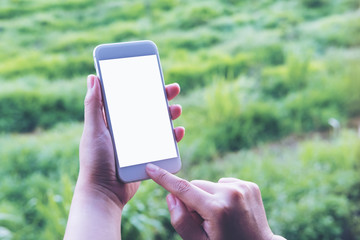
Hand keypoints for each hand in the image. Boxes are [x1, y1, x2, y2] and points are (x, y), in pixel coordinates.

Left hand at [64, 75, 183, 239]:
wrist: (105, 193)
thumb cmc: (95, 161)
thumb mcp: (94, 131)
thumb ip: (93, 106)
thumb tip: (93, 78)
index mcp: (112, 120)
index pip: (129, 97)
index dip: (141, 85)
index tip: (153, 76)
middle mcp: (126, 129)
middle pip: (147, 108)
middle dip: (161, 97)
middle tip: (173, 89)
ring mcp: (138, 143)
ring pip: (158, 124)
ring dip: (169, 114)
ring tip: (177, 109)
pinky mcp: (147, 155)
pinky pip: (163, 143)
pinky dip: (172, 136)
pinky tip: (179, 131)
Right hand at [146, 165, 283, 239]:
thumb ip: (181, 220)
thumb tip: (171, 196)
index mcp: (217, 209)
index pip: (184, 189)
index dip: (165, 179)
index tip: (151, 168)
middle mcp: (231, 193)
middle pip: (196, 186)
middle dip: (194, 200)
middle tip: (204, 220)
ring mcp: (243, 187)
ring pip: (210, 184)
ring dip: (209, 197)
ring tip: (221, 217)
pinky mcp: (250, 185)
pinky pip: (224, 183)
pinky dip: (222, 194)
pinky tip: (230, 209)